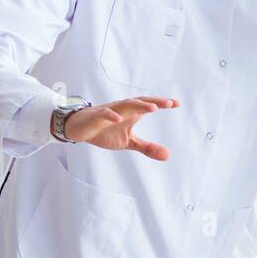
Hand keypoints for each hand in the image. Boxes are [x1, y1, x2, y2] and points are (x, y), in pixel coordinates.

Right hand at [56, 97, 180, 158]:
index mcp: (131, 113)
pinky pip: (104, 114)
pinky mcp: (96, 116)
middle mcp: (122, 109)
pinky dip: (111, 115)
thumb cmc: (104, 131)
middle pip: (140, 102)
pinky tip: (119, 119)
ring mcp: (109, 111)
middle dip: (154, 102)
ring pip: (125, 104)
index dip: (162, 103)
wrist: (79, 128)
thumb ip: (147, 147)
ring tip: (152, 108)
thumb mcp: (128, 142)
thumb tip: (168, 155)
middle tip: (169, 103)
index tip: (177, 104)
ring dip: (139, 105)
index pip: (149, 105)